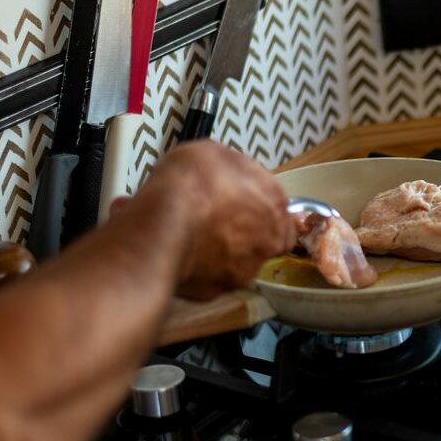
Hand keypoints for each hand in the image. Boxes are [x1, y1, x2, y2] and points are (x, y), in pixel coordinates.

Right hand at [129, 141, 293, 299]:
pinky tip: (178, 252)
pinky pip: (208, 277)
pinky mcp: (218, 288)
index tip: (237, 201)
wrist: (161, 225)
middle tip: (215, 220)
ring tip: (190, 235)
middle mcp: (268, 238)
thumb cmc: (190, 186)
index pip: (278, 209)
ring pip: (237, 259)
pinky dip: (196, 267)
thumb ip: (232, 167)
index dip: (255, 204)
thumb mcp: (212, 151)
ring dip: (219, 249)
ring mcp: (245, 267)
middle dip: (242, 230)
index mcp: (274, 202)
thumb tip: (229, 172)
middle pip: (263, 237)